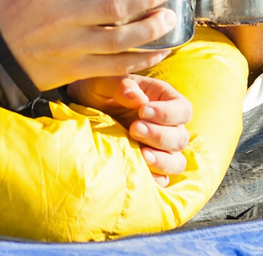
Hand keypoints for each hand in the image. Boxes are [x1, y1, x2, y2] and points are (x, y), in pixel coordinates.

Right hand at [0, 0, 180, 90]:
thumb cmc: (19, 10)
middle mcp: (64, 16)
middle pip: (115, 7)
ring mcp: (72, 45)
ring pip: (120, 39)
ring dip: (151, 28)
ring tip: (170, 16)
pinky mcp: (77, 70)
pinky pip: (116, 66)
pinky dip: (142, 59)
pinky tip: (160, 50)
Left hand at [68, 75, 191, 184]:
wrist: (80, 113)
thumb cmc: (96, 91)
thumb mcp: (102, 82)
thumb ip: (120, 85)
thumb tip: (139, 99)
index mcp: (161, 99)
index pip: (182, 108)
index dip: (168, 113)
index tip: (142, 111)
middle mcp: (166, 125)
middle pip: (181, 137)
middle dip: (160, 135)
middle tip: (134, 129)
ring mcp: (159, 149)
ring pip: (177, 161)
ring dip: (162, 160)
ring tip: (141, 154)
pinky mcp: (149, 167)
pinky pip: (163, 179)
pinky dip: (156, 179)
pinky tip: (141, 172)